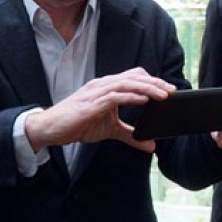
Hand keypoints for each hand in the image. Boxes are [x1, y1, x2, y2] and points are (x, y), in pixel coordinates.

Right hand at [24, 67, 175, 152]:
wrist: (49, 128)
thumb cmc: (77, 124)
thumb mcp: (109, 130)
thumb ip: (130, 135)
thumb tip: (150, 145)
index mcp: (107, 87)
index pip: (134, 77)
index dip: (152, 81)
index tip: (169, 90)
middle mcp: (103, 85)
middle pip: (134, 77)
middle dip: (155, 83)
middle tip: (172, 90)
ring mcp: (96, 92)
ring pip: (127, 84)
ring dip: (147, 88)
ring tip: (163, 95)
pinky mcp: (91, 103)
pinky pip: (115, 96)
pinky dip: (130, 97)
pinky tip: (143, 100)